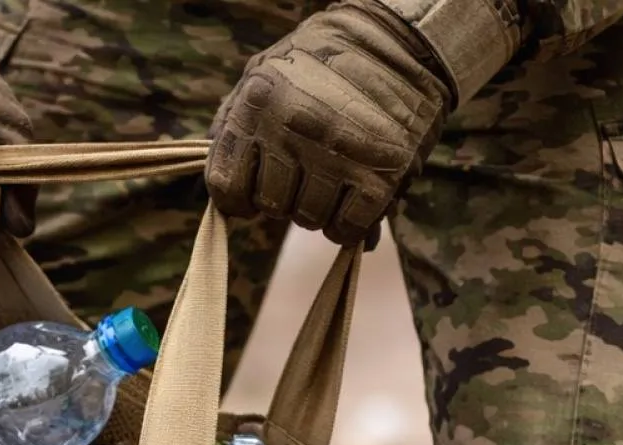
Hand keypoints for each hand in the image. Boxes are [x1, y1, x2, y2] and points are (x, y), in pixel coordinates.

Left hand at [204, 0, 453, 245]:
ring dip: (318, 208)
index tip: (253, 194)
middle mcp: (292, 131)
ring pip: (309, 219)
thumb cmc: (321, 60)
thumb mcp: (261, 73)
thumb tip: (223, 188)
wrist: (399, 40)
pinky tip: (352, 202)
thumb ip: (233, 125)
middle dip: (284, 197)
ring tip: (332, 178)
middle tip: (305, 174)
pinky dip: (348, 225)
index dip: (239, 199)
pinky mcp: (380, 175)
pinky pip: (348, 227)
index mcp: (257, 106)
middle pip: (271, 206)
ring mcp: (337, 155)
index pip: (226, 186)